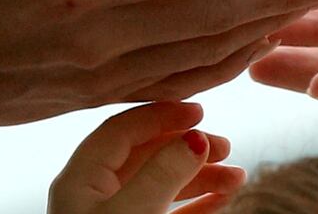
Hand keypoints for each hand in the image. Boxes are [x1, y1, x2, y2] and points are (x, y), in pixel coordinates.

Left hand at [48, 102, 243, 213]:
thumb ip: (163, 173)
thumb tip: (196, 136)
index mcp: (80, 179)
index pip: (123, 129)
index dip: (163, 115)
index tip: (201, 112)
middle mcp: (93, 196)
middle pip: (147, 155)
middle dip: (189, 147)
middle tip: (226, 146)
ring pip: (161, 185)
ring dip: (200, 177)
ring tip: (237, 176)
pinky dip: (196, 205)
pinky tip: (223, 200)